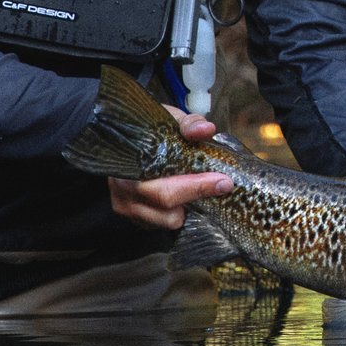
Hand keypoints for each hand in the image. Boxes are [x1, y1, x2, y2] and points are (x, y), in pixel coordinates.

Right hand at [107, 106, 234, 229]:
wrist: (124, 139)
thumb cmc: (149, 131)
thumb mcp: (168, 120)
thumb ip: (189, 124)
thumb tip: (206, 130)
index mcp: (129, 164)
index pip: (163, 186)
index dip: (195, 186)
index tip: (223, 181)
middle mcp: (122, 189)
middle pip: (166, 205)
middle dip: (197, 196)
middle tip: (222, 185)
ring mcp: (125, 206)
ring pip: (166, 221)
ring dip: (186, 209)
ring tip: (197, 189)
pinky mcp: (132, 218)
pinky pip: (161, 225)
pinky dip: (176, 214)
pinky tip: (184, 198)